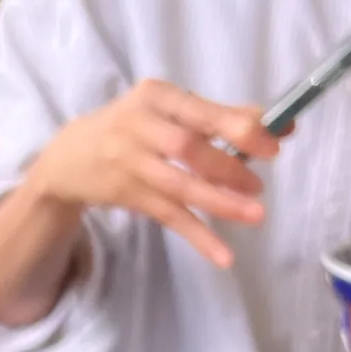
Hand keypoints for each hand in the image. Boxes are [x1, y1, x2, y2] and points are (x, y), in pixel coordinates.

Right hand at [30, 80, 279, 268]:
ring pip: (178, 185)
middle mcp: (138, 126)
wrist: (68, 156)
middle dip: (227, 166)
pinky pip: (168, 216)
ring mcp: (129, 162)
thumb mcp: (168, 110)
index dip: (237, 127)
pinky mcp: (126, 195)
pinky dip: (197, 236)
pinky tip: (223, 255)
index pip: (200, 111)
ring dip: (218, 202)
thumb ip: (219, 116)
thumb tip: (281, 124)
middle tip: (258, 185)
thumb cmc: (133, 126)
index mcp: (156, 96)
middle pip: (186, 147)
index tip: (272, 145)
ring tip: (255, 215)